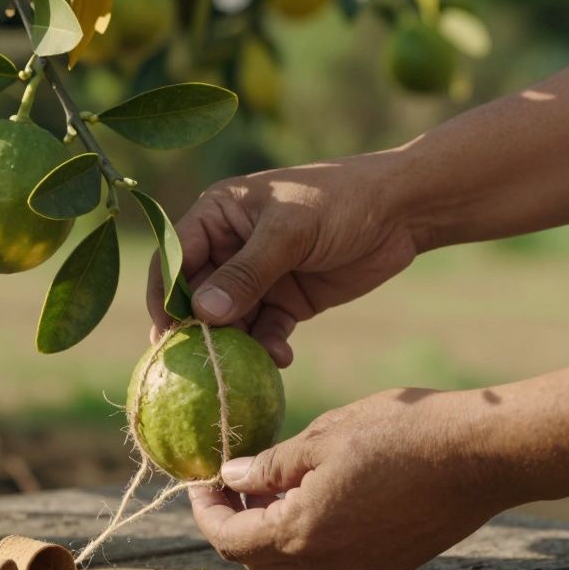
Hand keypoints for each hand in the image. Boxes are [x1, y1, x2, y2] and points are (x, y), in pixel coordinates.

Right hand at [147, 155, 419, 366]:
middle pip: (197, 295)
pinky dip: (268, 348)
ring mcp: (257, 277)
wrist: (403, 212)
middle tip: (197, 362)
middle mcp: (229, 247)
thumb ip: (246, 273)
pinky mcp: (285, 301)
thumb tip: (202, 313)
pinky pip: (264, 332)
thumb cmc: (342, 201)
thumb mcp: (290, 232)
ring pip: (229, 320)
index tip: (165, 331)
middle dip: (198, 329)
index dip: (165, 294)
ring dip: (234, 345)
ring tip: (240, 369)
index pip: (175, 256)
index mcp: (217, 215)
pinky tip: (280, 359)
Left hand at [189, 388, 513, 569]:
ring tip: (271, 485)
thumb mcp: (323, 436)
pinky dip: (305, 538)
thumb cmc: (402, 434)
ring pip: (291, 566)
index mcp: (302, 533)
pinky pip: (327, 564)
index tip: (201, 481)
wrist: (482, 455)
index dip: (206, 511)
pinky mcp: (387, 568)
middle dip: (234, 523)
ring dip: (269, 532)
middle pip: (255, 560)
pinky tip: (313, 497)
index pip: (228, 541)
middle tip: (233, 481)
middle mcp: (328, 566)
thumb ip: (269, 466)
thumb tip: (232, 477)